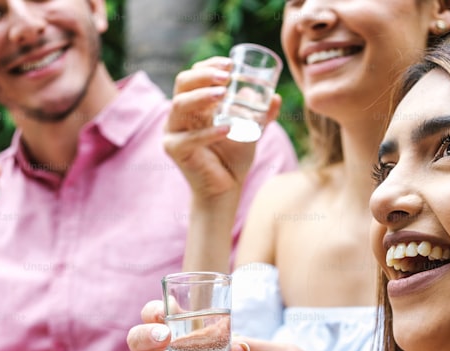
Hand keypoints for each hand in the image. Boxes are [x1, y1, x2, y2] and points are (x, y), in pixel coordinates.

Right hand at [163, 57, 281, 200]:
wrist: (227, 189)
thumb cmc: (235, 158)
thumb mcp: (252, 131)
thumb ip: (262, 115)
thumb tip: (275, 97)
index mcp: (194, 104)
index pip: (195, 75)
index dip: (210, 65)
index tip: (231, 63)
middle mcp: (180, 114)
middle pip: (182, 83)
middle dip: (204, 76)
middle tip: (227, 77)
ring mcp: (173, 131)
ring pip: (179, 105)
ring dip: (201, 96)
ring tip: (223, 94)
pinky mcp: (174, 149)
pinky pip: (188, 138)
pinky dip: (208, 133)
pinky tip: (227, 129)